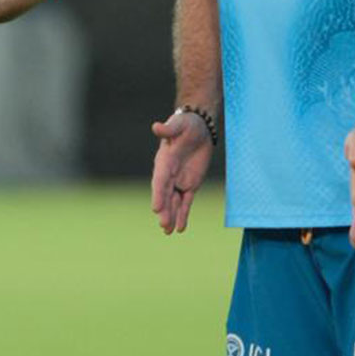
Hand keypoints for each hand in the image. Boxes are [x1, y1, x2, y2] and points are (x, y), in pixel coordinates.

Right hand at [150, 110, 213, 233]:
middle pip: (165, 195)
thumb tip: (156, 126)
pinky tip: (180, 228)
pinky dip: (183, 214)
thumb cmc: (186, 124)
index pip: (160, 180)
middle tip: (163, 225)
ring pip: (174, 201)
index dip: (158, 194)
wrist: (198, 127)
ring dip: (171, 216)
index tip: (156, 208)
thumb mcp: (179, 124)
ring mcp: (179, 180)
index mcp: (164, 161)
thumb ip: (168, 129)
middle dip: (164, 210)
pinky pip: (186, 202)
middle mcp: (169, 173)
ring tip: (168, 231)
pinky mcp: (190, 184)